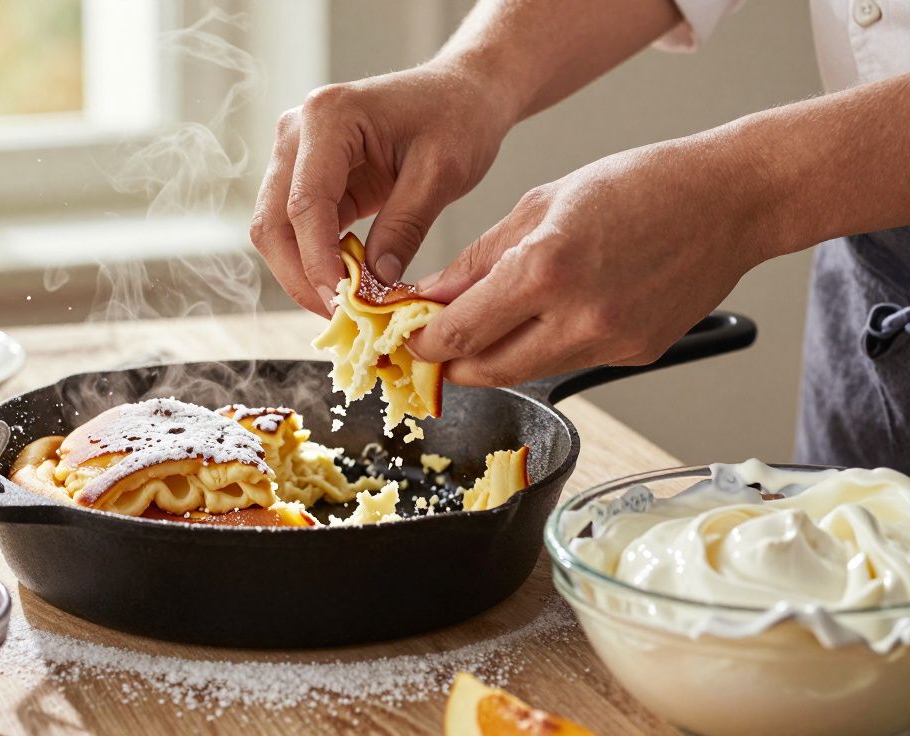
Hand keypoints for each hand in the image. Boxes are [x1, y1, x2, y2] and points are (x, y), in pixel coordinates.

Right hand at [249, 61, 514, 315]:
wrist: (461, 92)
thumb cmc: (458, 117)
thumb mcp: (441, 173)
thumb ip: (404, 226)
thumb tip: (375, 283)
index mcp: (327, 117)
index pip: (305, 203)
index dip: (318, 262)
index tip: (342, 304)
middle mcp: (296, 132)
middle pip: (272, 221)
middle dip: (300, 276)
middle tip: (340, 316)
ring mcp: (295, 154)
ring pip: (275, 230)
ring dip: (304, 272)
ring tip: (346, 305)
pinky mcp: (306, 176)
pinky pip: (297, 229)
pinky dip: (316, 260)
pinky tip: (347, 284)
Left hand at [407, 134, 776, 385]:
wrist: (729, 200)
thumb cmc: (637, 185)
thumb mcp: (539, 205)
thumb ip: (478, 260)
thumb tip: (429, 296)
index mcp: (544, 270)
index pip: (458, 333)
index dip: (422, 343)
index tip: (407, 338)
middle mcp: (577, 318)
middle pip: (486, 371)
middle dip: (452, 362)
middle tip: (435, 344)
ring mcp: (610, 343)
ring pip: (526, 372)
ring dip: (496, 357)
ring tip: (485, 327)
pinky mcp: (636, 356)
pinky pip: (570, 362)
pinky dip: (546, 347)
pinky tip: (551, 316)